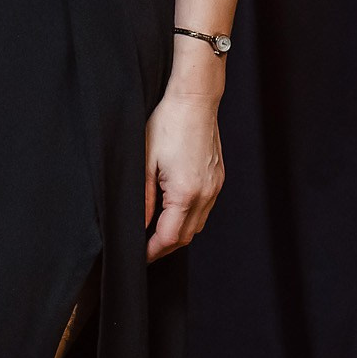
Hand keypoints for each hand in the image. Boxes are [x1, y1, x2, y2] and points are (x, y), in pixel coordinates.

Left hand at [143, 85, 224, 260]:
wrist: (194, 101)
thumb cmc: (167, 124)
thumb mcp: (144, 162)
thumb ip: (143, 199)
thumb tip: (138, 224)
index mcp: (185, 193)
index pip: (168, 238)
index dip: (152, 251)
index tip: (138, 256)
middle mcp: (205, 195)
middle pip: (185, 237)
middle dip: (164, 247)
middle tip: (144, 249)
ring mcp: (215, 187)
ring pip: (196, 226)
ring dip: (177, 233)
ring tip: (155, 232)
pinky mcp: (218, 180)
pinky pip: (204, 210)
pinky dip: (188, 218)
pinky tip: (173, 211)